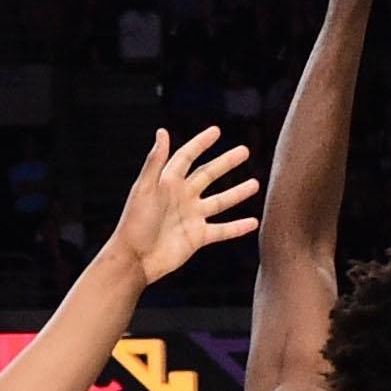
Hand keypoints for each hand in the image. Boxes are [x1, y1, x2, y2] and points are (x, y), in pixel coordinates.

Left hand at [104, 127, 259, 283]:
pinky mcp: (197, 237)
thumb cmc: (135, 223)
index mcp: (168, 182)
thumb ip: (155, 161)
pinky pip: (222, 230)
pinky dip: (238, 227)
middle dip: (226, 163)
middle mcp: (182, 197)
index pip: (187, 157)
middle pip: (208, 175)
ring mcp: (191, 217)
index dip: (200, 143)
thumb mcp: (145, 189)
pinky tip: (254, 222)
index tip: (216, 131)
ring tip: (256, 184)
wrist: (135, 259)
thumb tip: (162, 132)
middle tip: (244, 151)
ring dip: (237, 193)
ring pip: (220, 201)